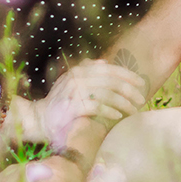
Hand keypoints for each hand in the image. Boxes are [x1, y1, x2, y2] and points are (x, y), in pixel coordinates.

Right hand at [8, 61, 144, 147]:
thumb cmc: (60, 103)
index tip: (140, 83)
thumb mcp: (71, 83)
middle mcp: (76, 78)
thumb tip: (103, 62)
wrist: (39, 119)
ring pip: (106, 93)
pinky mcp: (71, 107)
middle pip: (110, 80)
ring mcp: (73, 92)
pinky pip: (96, 106)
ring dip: (123, 102)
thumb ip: (86, 71)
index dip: (126, 75)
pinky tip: (117, 116)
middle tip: (141, 99)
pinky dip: (109, 111)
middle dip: (129, 89)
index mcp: (78, 70)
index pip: (108, 69)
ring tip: (132, 110)